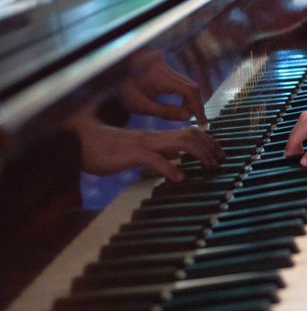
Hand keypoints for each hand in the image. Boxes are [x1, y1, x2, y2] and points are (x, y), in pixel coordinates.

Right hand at [73, 118, 223, 181]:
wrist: (79, 140)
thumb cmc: (106, 149)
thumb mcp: (137, 152)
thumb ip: (156, 153)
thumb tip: (174, 160)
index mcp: (155, 137)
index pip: (189, 132)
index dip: (208, 141)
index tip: (220, 153)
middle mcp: (153, 137)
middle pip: (190, 134)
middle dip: (210, 146)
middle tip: (222, 160)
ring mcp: (143, 144)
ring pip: (179, 143)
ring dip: (198, 154)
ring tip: (210, 166)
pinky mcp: (131, 154)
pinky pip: (154, 159)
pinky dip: (169, 168)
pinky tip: (181, 178)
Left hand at [119, 50, 207, 122]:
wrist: (113, 70)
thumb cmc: (124, 88)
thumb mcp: (142, 105)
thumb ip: (165, 112)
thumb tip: (187, 116)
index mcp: (160, 77)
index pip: (188, 91)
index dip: (197, 106)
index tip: (202, 120)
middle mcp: (167, 69)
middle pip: (192, 87)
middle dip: (196, 104)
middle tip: (199, 120)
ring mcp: (168, 68)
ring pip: (189, 85)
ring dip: (191, 100)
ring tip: (189, 115)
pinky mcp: (167, 71)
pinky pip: (183, 84)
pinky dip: (185, 96)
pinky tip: (182, 106)